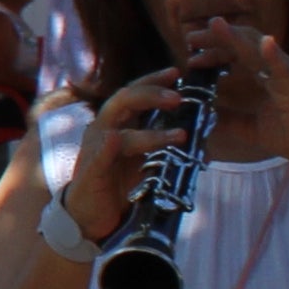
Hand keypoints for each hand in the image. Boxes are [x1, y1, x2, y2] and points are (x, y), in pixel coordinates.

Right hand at [66, 65, 195, 239]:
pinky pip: (97, 158)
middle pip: (123, 102)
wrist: (88, 215)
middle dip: (151, 96)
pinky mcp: (90, 172)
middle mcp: (102, 131)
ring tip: (179, 136)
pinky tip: (111, 141)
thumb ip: (164, 145)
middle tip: (178, 99)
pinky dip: (105, 149)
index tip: (177, 72)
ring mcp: (94, 151)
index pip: (133, 93)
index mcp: (116, 124)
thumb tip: (201, 137)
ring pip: (119, 132)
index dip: (153, 81)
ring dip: (150, 133)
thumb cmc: (118, 184)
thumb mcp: (145, 160)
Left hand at [178, 13, 288, 178]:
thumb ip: (227, 119)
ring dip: (235, 37)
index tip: (190, 56)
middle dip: (216, 38)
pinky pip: (285, 69)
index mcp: (266, 76)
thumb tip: (201, 115)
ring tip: (215, 25)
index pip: (235, 55)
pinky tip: (265, 43)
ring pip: (258, 49)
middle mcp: (277, 69)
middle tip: (190, 38)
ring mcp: (288, 75)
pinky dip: (274, 55)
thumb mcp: (250, 128)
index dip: (213, 51)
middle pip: (242, 44)